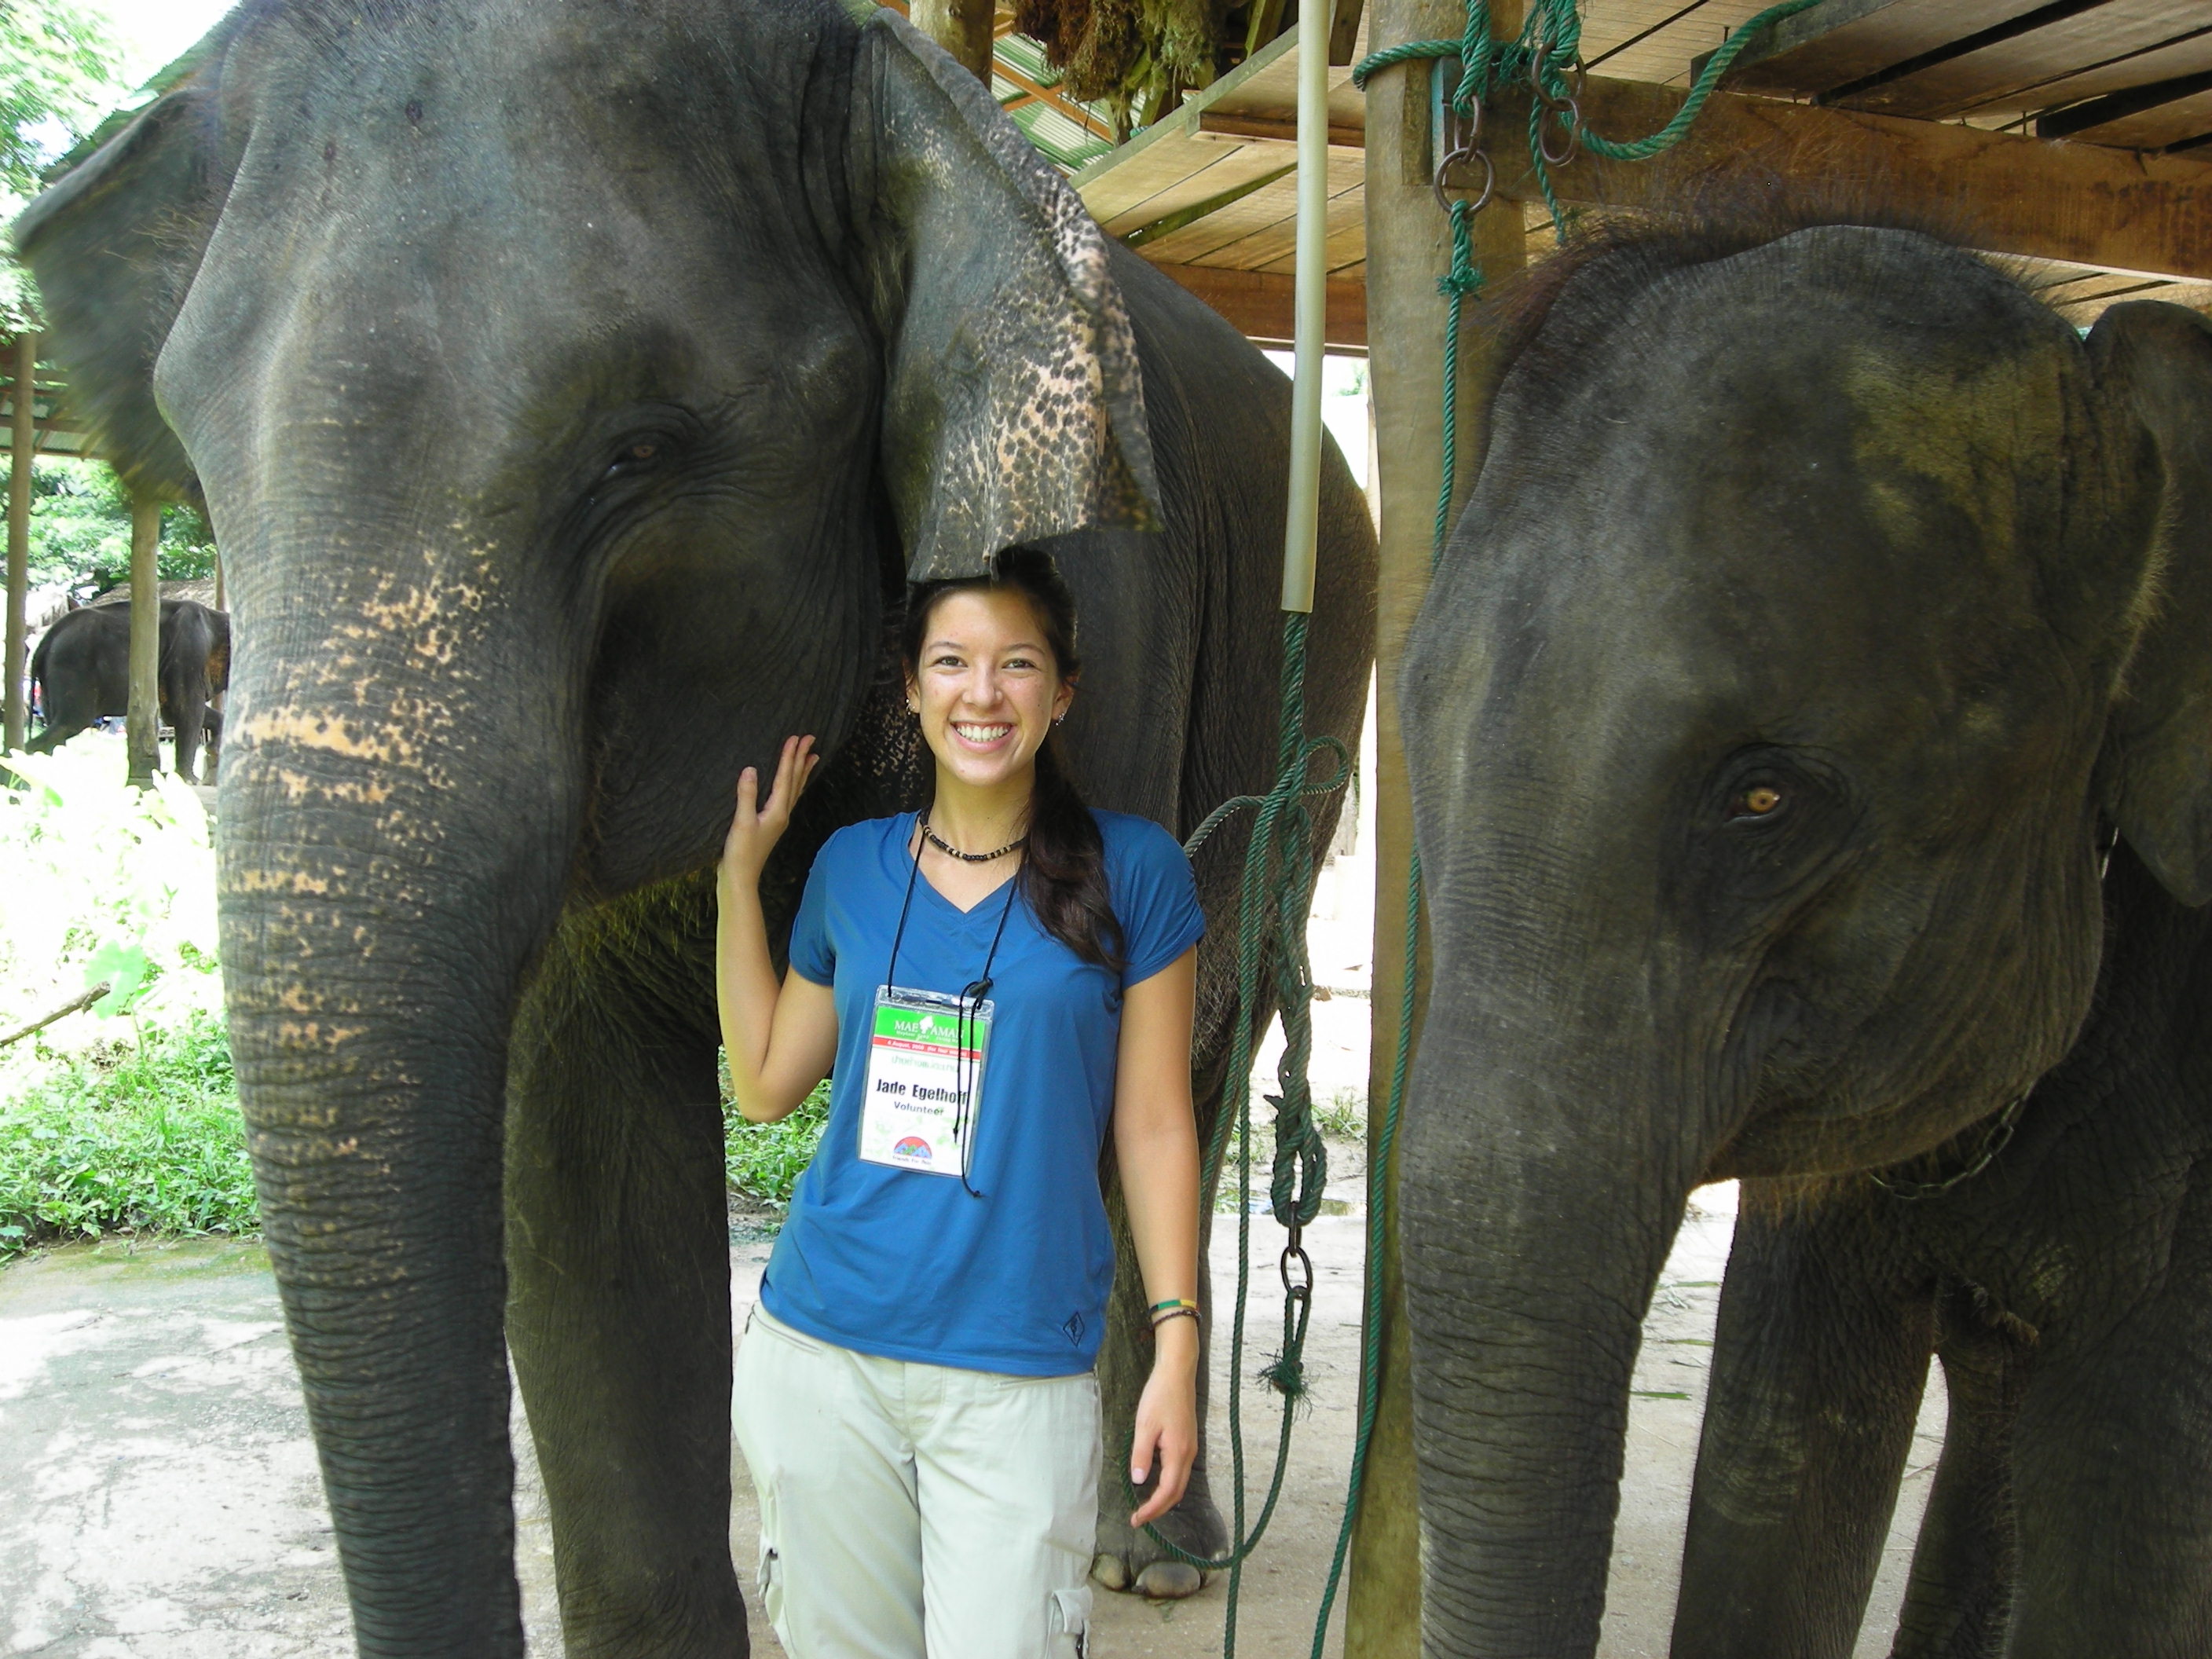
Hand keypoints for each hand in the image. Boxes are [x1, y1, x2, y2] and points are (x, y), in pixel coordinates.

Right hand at [719, 735, 818, 882]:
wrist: (740, 877)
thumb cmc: (740, 853)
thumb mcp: (741, 823)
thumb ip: (746, 795)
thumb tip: (750, 769)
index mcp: (777, 811)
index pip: (786, 778)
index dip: (790, 757)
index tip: (796, 738)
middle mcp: (782, 813)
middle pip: (796, 781)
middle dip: (802, 758)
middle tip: (811, 738)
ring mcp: (778, 819)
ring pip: (795, 789)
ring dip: (802, 771)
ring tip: (813, 756)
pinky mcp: (771, 823)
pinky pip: (787, 797)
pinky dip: (793, 785)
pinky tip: (791, 783)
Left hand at [1127, 1332, 1198, 1528]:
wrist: (1178, 1373)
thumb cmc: (1160, 1396)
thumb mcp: (1145, 1425)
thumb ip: (1142, 1454)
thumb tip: (1139, 1481)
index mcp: (1178, 1453)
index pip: (1167, 1492)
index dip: (1152, 1509)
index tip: (1136, 1520)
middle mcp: (1188, 1454)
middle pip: (1177, 1492)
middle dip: (1159, 1508)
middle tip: (1139, 1518)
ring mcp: (1190, 1448)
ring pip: (1180, 1483)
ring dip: (1165, 1498)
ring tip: (1146, 1505)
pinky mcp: (1188, 1441)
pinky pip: (1180, 1471)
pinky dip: (1169, 1484)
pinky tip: (1156, 1482)